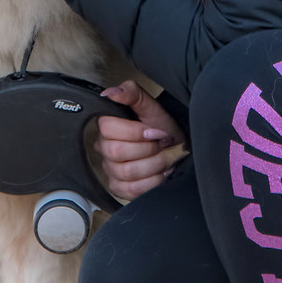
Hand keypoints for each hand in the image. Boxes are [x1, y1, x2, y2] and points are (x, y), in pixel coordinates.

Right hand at [91, 80, 185, 202]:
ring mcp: (110, 170)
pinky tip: (159, 173)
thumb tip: (111, 92)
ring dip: (154, 165)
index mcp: (107, 126)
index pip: (108, 129)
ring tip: (163, 158)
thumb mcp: (151, 106)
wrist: (176, 147)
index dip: (136, 131)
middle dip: (148, 148)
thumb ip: (132, 93)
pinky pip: (131, 190)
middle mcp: (104, 149)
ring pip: (127, 172)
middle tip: (162, 144)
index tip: (155, 131)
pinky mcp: (119, 188)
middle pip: (117, 152)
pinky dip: (152, 182)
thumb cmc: (162, 126)